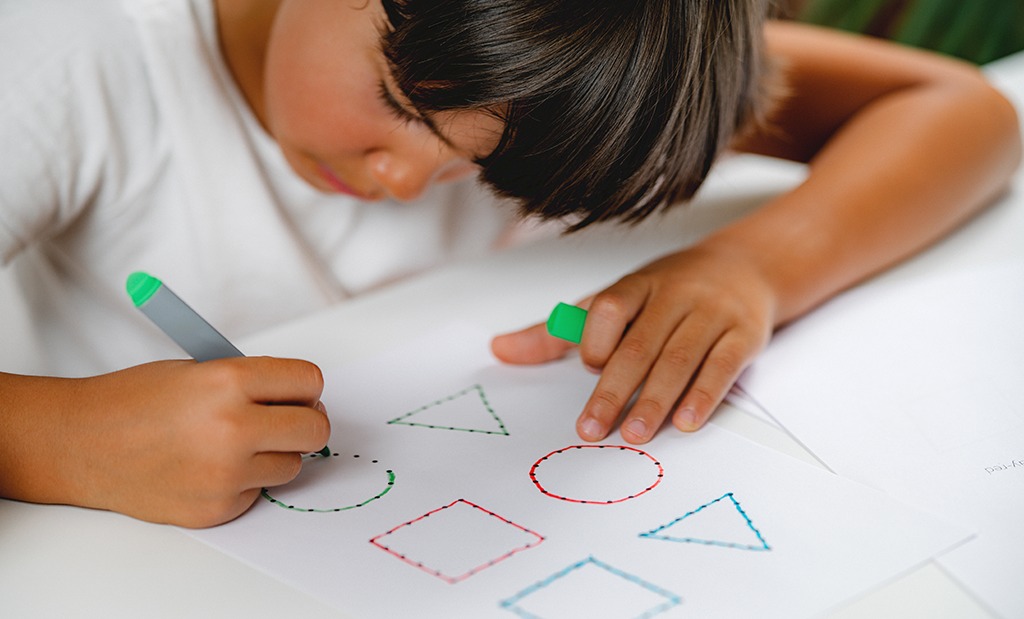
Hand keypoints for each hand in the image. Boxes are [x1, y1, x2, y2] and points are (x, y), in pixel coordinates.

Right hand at [2, 357, 329, 527]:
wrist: (81, 444)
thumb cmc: (136, 401)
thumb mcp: (199, 370)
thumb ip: (254, 383)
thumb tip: (303, 400)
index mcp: (229, 381)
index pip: (310, 381)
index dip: (305, 387)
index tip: (299, 393)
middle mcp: (232, 427)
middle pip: (315, 429)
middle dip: (305, 423)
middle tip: (286, 421)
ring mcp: (225, 473)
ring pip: (292, 465)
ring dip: (274, 454)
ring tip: (234, 444)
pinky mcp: (217, 508)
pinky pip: (259, 492)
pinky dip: (244, 482)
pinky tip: (208, 468)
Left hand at [492, 244, 776, 442]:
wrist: (746, 267)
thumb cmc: (668, 292)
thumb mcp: (613, 302)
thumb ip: (559, 332)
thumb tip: (499, 349)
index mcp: (637, 286)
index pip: (611, 306)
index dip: (596, 338)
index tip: (587, 368)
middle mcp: (674, 296)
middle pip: (640, 343)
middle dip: (614, 389)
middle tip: (592, 429)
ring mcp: (711, 314)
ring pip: (679, 359)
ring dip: (655, 400)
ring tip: (634, 435)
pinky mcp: (743, 335)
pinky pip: (722, 366)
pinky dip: (703, 395)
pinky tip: (686, 421)